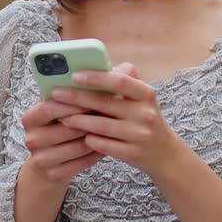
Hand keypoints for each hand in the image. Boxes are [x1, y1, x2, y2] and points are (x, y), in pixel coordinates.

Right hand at [20, 90, 104, 188]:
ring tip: (112, 130)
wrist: (52, 160)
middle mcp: (32, 138)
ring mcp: (41, 158)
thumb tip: (114, 68)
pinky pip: (80, 163)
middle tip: (110, 114)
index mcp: (31, 116)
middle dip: (89, 120)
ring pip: (76, 147)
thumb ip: (80, 87)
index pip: (49, 107)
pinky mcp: (53, 174)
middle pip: (65, 128)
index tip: (94, 97)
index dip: (73, 102)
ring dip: (96, 138)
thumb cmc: (64, 124)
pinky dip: (95, 154)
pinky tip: (106, 146)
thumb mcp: (64, 105)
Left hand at [51, 63, 183, 178]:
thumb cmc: (144, 119)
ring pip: (100, 125)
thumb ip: (122, 81)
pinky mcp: (132, 153)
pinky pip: (102, 144)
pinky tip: (79, 136)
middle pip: (104, 103)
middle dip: (76, 97)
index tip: (74, 75)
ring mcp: (139, 134)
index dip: (96, 77)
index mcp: (146, 94)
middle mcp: (145, 113)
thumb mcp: (141, 98)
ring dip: (77, 120)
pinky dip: (88, 139)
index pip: (119, 80)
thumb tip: (92, 68)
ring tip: (62, 116)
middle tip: (56, 94)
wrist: (165, 153)